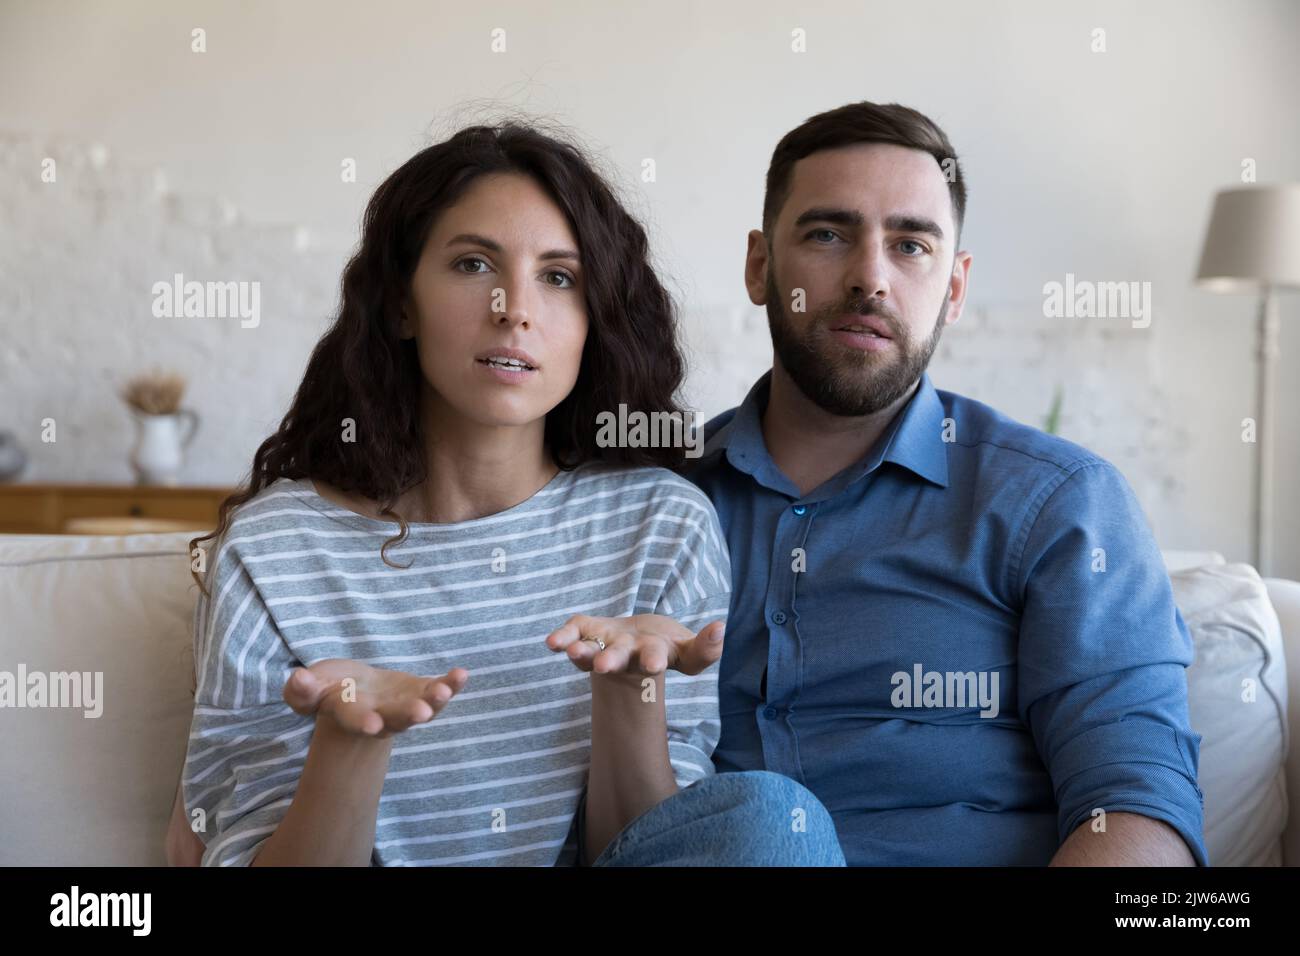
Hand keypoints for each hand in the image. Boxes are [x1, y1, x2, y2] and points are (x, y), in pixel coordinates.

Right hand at [282, 658, 468, 738]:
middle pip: (396, 719)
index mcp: (351, 714)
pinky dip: (451, 684)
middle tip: (419, 713)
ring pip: (422, 709)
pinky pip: (438, 690)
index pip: (356, 720)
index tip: (372, 725)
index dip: (363, 722)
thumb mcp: (308, 688)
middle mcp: (381, 715)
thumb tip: (298, 680)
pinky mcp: (421, 692)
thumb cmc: (327, 689)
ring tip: (444, 691)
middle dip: (407, 715)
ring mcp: (405, 705)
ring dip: (435, 701)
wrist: (354, 691)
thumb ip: (301, 689)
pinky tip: (461, 674)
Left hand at [544, 613, 723, 680]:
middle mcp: (625, 655)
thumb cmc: (665, 646)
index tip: (653, 664)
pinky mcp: (586, 631)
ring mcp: (603, 644)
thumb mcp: (688, 649)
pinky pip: (572, 633)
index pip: (654, 659)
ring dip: (580, 652)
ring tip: (572, 652)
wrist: (636, 643)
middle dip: (610, 660)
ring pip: (590, 650)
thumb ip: (705, 647)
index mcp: (651, 657)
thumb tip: (721, 628)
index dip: (654, 660)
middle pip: (617, 659)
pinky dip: (561, 637)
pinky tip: (551, 643)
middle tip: (602, 666)